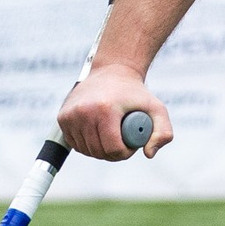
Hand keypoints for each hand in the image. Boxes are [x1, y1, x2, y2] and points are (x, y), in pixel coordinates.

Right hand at [56, 62, 170, 160]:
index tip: (132, 144)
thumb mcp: (157, 109)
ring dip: (100, 149)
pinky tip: (98, 132)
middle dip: (114, 153)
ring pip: (86, 150)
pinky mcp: (62, 117)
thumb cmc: (135, 93)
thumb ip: (163, 133)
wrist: (112, 71)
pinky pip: (75, 144)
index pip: (113, 149)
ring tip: (112, 134)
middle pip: (99, 152)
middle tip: (123, 140)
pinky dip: (87, 144)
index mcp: (105, 110)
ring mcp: (70, 115)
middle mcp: (83, 112)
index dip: (126, 152)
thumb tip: (148, 154)